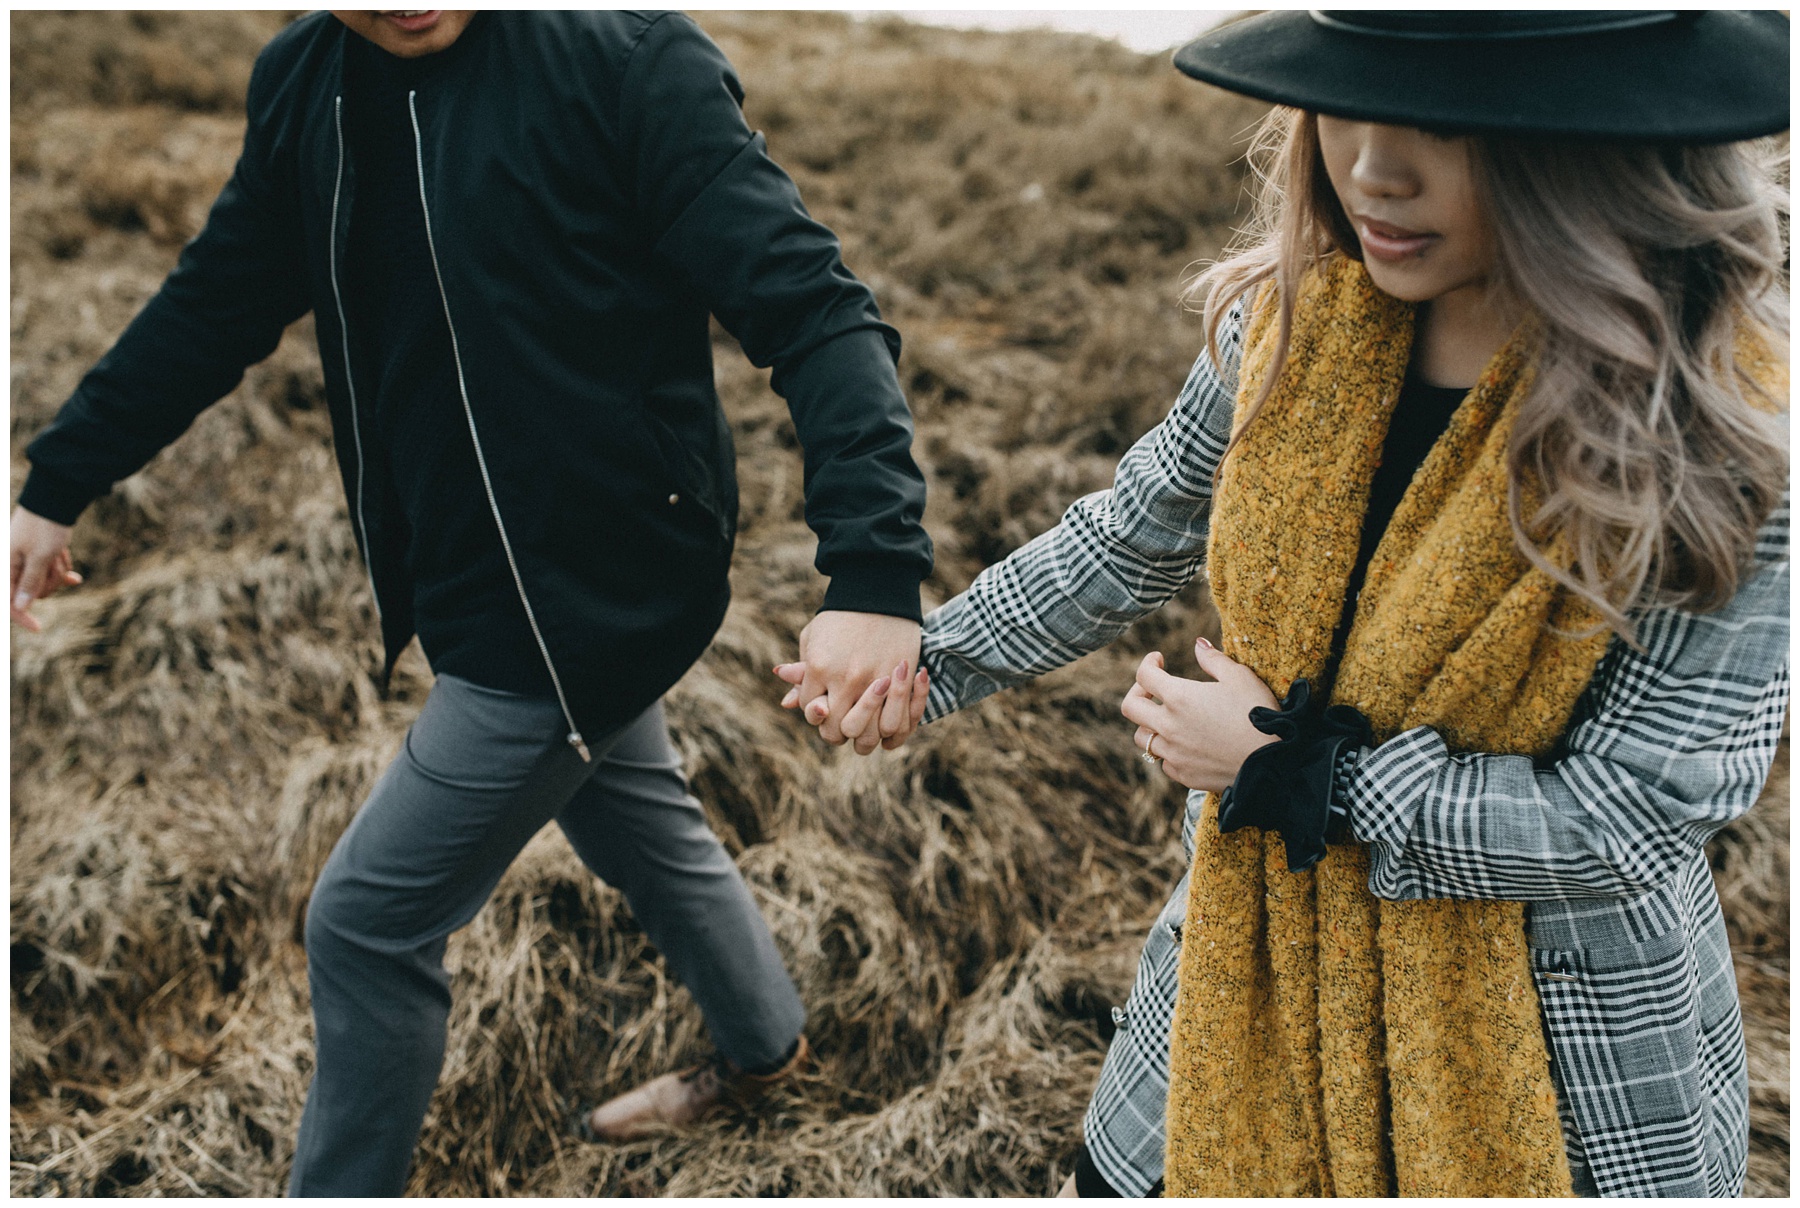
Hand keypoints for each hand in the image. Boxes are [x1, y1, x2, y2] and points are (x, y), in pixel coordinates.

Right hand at [11, 506, 80, 631]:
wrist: (56, 499)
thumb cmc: (46, 527)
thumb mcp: (40, 557)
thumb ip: (30, 582)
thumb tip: (21, 606)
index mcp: (6, 565)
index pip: (8, 600)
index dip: (21, 616)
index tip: (37, 628)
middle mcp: (12, 563)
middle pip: (32, 592)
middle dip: (48, 583)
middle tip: (53, 562)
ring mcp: (26, 560)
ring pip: (45, 582)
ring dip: (57, 572)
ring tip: (58, 552)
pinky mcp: (39, 555)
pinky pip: (51, 573)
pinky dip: (61, 571)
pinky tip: (76, 579)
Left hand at [774, 610, 920, 746]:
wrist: (879, 590)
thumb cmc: (841, 616)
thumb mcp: (813, 639)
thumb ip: (801, 674)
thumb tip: (786, 703)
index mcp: (818, 668)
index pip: (810, 711)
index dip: (816, 712)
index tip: (823, 705)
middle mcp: (845, 679)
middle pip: (836, 731)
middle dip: (836, 732)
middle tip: (842, 723)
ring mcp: (875, 681)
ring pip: (867, 735)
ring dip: (865, 737)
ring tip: (865, 727)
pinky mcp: (901, 680)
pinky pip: (896, 722)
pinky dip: (891, 729)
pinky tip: (885, 721)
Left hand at [1120, 637, 1279, 792]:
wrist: (1273, 763)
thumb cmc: (1260, 714)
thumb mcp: (1240, 677)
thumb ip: (1214, 660)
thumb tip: (1198, 645)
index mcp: (1179, 697)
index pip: (1144, 675)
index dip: (1148, 663)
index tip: (1158, 660)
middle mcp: (1169, 725)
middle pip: (1130, 708)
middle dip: (1137, 693)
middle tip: (1151, 689)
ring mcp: (1174, 753)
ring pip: (1143, 738)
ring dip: (1150, 725)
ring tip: (1167, 718)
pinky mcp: (1183, 774)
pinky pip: (1164, 761)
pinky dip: (1169, 750)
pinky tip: (1184, 744)